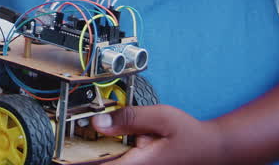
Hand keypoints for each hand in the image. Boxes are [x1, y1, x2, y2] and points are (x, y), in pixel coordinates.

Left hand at [91, 105, 228, 164]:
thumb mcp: (160, 118)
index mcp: (138, 164)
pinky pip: (118, 158)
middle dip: (88, 147)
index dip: (78, 158)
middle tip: (81, 132)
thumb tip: (98, 121)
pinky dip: (111, 148)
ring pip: (109, 160)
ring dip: (100, 147)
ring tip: (97, 130)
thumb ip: (129, 117)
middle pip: (100, 162)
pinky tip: (113, 134)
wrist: (211, 148)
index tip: (67, 149)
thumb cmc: (190, 135)